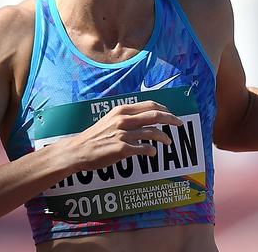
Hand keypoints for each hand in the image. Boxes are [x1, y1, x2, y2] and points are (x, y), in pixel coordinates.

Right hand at [61, 101, 182, 171]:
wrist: (78, 150)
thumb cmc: (95, 136)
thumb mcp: (110, 119)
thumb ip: (126, 117)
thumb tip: (144, 118)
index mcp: (122, 110)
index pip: (149, 105)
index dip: (164, 109)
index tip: (171, 113)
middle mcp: (124, 119)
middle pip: (155, 115)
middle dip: (171, 119)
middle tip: (179, 123)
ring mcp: (124, 134)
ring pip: (152, 132)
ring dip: (164, 137)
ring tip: (168, 142)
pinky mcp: (122, 149)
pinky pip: (144, 148)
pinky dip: (151, 151)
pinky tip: (152, 153)